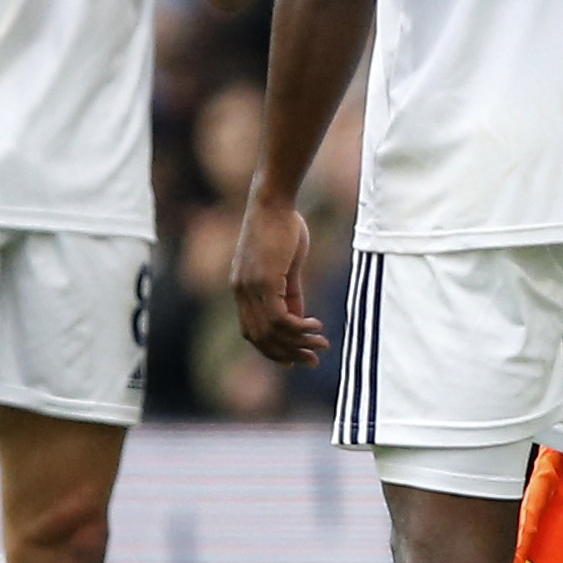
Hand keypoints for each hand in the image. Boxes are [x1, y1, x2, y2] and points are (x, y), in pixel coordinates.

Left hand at [231, 194, 327, 365]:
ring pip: (271, 332)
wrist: (274, 201)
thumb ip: (289, 293)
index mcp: (242, 289)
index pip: (252, 331)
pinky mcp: (264, 281)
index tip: (294, 359)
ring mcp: (250, 288)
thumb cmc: (282, 227)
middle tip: (312, 360)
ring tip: (321, 345)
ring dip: (298, 343)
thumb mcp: (286, 266)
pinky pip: (279, 317)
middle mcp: (241, 292)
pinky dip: (298, 327)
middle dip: (287, 354)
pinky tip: (315, 326)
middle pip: (260, 338)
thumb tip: (297, 318)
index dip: (272, 350)